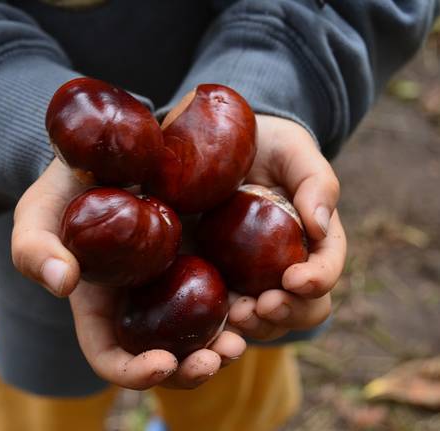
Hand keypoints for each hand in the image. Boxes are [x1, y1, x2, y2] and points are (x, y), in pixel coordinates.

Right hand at [12, 159, 245, 389]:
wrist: (105, 153)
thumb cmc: (62, 189)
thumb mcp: (36, 215)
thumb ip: (36, 249)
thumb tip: (64, 283)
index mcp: (98, 310)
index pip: (111, 358)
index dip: (134, 372)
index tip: (162, 362)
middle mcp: (137, 307)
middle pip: (165, 358)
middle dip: (191, 369)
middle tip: (219, 356)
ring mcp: (170, 286)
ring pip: (199, 333)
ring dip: (222, 345)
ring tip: (241, 337)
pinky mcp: (199, 260)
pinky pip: (221, 292)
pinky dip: (238, 304)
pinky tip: (256, 297)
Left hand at [227, 115, 346, 340]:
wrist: (227, 149)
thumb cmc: (269, 147)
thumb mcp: (295, 153)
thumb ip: (316, 183)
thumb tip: (320, 225)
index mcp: (315, 241)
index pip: (327, 270)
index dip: (316, 281)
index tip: (294, 279)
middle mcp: (287, 266)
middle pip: (301, 308)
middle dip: (286, 313)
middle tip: (261, 306)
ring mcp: (252, 277)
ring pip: (265, 320)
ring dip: (253, 325)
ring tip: (234, 315)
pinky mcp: (218, 278)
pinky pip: (223, 312)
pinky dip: (220, 323)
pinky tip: (206, 318)